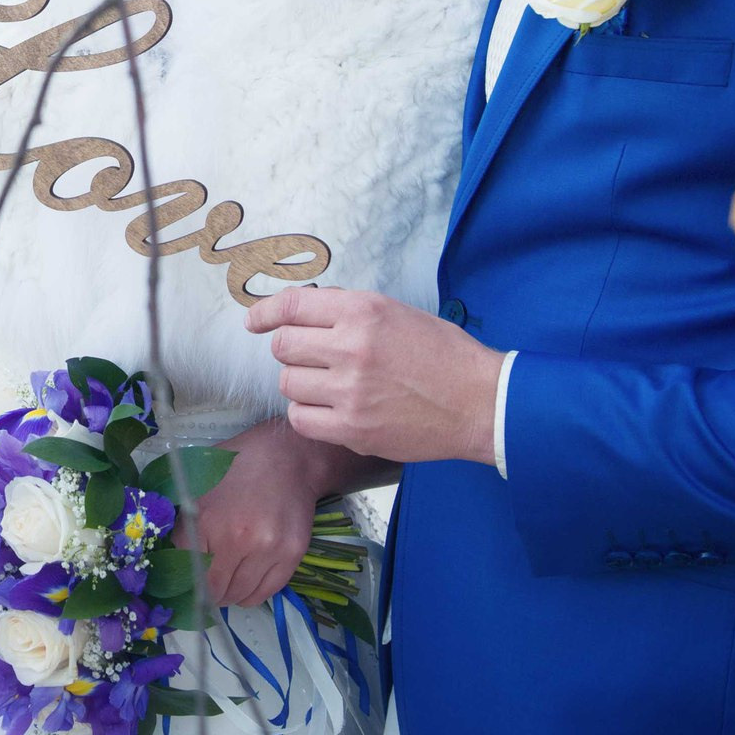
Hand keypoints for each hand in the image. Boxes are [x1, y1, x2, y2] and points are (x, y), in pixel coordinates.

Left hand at [180, 418, 346, 609]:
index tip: (187, 582)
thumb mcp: (198, 489)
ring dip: (230, 596)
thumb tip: (172, 562)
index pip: (189, 571)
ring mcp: (268, 550)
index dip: (186, 580)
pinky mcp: (292, 555)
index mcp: (208, 521)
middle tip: (207, 587)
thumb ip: (184, 526)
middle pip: (215, 590)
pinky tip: (245, 583)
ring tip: (227, 584)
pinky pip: (266, 592)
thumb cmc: (236, 468)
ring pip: (241, 596)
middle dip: (208, 593)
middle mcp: (239, 540)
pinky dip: (252, 595)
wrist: (286, 457)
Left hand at [245, 286, 504, 466]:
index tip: (254, 322)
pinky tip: (329, 409)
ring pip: (289, 382)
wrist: (479, 402)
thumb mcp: (398, 313)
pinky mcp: (353, 428)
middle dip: (292, 350)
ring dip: (301, 383)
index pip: (292, 306)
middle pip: (284, 346)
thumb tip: (305, 312)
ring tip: (329, 385)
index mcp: (363, 311)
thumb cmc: (444, 355)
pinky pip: (301, 418)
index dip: (265, 313)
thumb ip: (349, 311)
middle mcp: (351, 347)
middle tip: (313, 358)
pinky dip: (308, 413)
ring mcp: (350, 391)